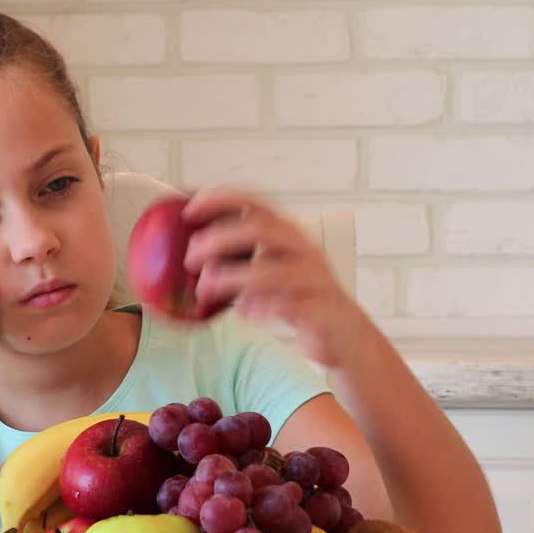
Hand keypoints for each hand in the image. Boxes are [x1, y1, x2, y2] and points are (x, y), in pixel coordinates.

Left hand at [181, 187, 364, 366]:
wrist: (344, 332)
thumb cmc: (301, 297)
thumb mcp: (270, 270)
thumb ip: (241, 260)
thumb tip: (194, 255)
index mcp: (288, 234)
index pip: (255, 203)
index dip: (222, 200)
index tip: (190, 209)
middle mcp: (302, 249)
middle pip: (259, 229)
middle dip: (218, 240)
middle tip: (190, 259)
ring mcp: (314, 278)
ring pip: (270, 271)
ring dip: (230, 279)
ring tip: (206, 290)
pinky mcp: (320, 309)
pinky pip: (287, 306)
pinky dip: (260, 308)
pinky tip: (243, 313)